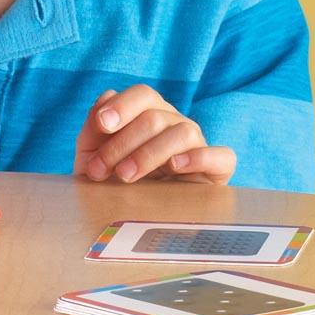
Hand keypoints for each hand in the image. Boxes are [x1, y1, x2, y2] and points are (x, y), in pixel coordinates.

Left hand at [73, 86, 234, 184]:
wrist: (126, 220)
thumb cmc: (109, 181)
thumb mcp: (93, 154)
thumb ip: (94, 126)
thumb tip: (106, 99)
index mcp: (148, 112)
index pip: (143, 94)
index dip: (122, 106)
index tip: (102, 124)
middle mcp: (174, 123)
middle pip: (155, 117)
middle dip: (122, 143)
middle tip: (101, 170)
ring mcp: (197, 145)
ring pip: (183, 132)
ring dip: (149, 153)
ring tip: (126, 176)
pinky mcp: (216, 171)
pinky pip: (222, 155)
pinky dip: (199, 157)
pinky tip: (174, 167)